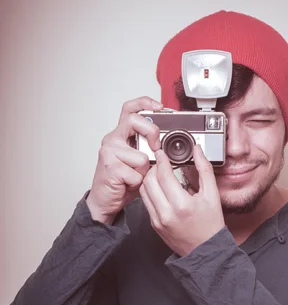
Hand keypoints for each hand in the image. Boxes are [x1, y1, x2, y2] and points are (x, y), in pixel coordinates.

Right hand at [86, 96, 162, 223]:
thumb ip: (148, 151)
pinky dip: (137, 182)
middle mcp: (113, 140)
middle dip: (152, 133)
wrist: (105, 201)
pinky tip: (128, 184)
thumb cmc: (122, 182)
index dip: (145, 103)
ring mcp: (109, 152)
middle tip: (156, 148)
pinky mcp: (110, 167)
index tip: (160, 107)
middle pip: (135, 121)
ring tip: (135, 176)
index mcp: (121, 135)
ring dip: (144, 171)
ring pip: (141, 155)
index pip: (130, 109)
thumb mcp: (139, 162)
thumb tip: (166, 146)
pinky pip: (136, 173)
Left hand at [140, 145, 224, 255]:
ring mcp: (158, 220)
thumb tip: (198, 151)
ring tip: (160, 174)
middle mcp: (166, 213)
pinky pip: (146, 203)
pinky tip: (160, 189)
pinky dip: (150, 192)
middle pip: (149, 181)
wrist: (206, 250)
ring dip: (149, 179)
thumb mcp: (212, 195)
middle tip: (161, 163)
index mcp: (182, 205)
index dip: (161, 160)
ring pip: (144, 191)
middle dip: (154, 168)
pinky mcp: (155, 225)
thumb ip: (204, 170)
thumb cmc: (211, 225)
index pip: (163, 175)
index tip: (162, 152)